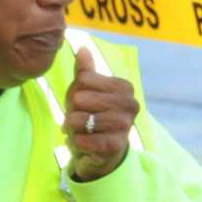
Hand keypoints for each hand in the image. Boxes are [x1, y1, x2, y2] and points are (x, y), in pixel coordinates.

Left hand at [64, 47, 139, 182]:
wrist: (103, 152)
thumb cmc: (93, 115)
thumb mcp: (87, 91)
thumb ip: (85, 71)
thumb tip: (82, 48)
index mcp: (124, 87)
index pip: (83, 80)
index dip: (74, 92)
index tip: (81, 103)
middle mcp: (130, 104)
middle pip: (79, 98)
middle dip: (71, 111)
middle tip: (79, 120)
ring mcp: (125, 125)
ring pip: (79, 119)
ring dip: (72, 128)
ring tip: (80, 131)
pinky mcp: (116, 146)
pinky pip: (82, 140)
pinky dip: (76, 143)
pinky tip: (84, 144)